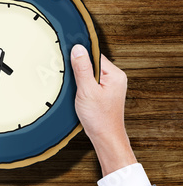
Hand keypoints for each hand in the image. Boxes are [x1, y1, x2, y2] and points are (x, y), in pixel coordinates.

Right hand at [70, 46, 136, 176]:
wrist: (105, 137)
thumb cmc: (99, 118)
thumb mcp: (87, 90)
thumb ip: (82, 68)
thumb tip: (78, 49)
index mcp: (115, 75)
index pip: (94, 55)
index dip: (80, 59)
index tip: (70, 64)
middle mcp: (115, 78)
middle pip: (92, 63)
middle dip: (79, 70)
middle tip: (73, 80)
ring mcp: (110, 85)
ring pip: (90, 72)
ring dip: (80, 78)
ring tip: (78, 89)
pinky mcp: (104, 91)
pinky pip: (90, 80)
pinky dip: (82, 84)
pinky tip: (79, 92)